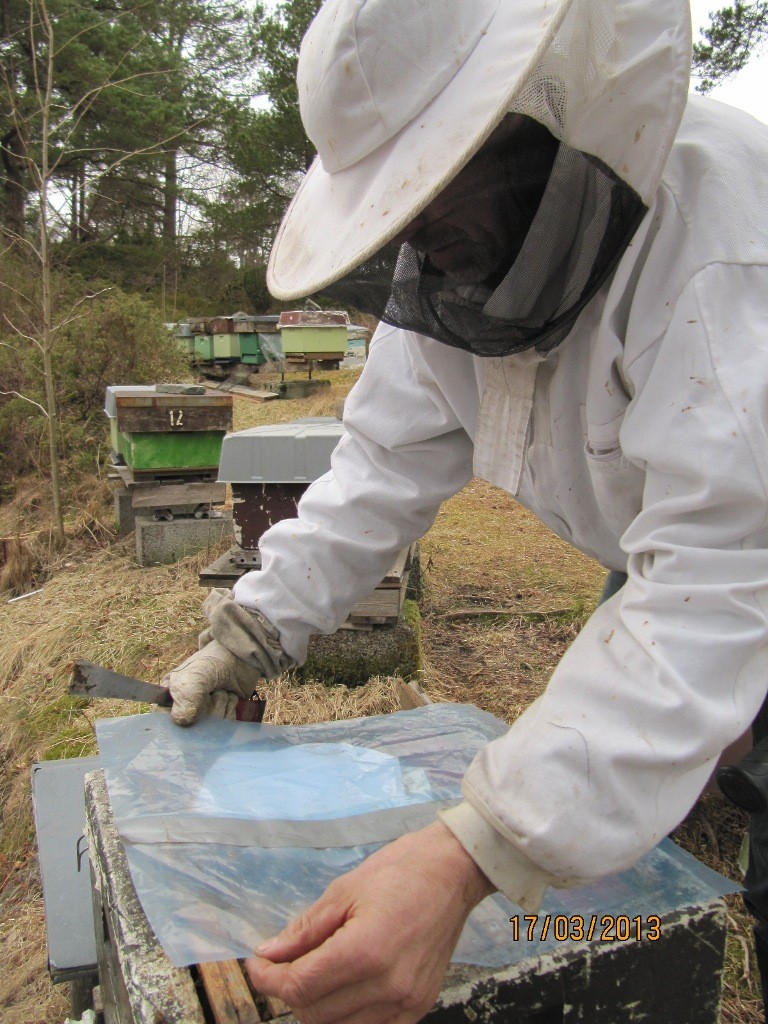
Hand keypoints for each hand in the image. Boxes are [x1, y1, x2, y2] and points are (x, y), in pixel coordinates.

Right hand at [164, 590, 294, 725]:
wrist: (248, 656)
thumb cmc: (218, 659)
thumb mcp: (199, 673)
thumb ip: (187, 694)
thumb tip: (181, 721)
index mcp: (172, 692)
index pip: (168, 718)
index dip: (183, 714)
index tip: (198, 702)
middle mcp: (185, 705)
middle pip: (192, 726)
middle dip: (208, 708)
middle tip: (215, 690)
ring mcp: (205, 711)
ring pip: (210, 726)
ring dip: (222, 707)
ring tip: (225, 689)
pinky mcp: (222, 716)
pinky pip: (223, 727)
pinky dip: (231, 712)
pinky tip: (232, 697)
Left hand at [245, 821, 494, 1023]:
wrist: (452, 872)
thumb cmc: (398, 871)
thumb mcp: (343, 891)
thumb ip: (304, 930)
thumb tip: (268, 955)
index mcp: (365, 951)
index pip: (300, 987)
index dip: (268, 980)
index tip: (256, 965)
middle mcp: (387, 986)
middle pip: (315, 1014)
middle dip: (290, 992)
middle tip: (282, 965)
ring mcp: (406, 1002)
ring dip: (317, 1006)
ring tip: (313, 973)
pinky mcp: (419, 1007)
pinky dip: (348, 1014)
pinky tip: (344, 986)